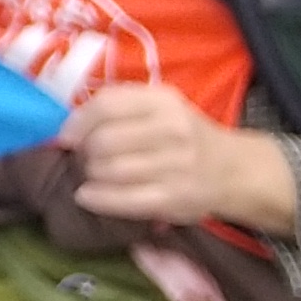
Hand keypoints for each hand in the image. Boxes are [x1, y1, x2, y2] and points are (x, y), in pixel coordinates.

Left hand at [60, 83, 299, 234]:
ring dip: (91, 174)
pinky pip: (123, 199)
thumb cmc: (185, 135)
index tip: (66, 135)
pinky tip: (86, 196)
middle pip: (104, 140)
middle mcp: (171, 130)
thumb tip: (68, 127)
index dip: (78, 121)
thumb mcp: (160, 107)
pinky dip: (97, 198)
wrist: (233, 169)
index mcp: (164, 101)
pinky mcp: (174, 198)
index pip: (107, 104)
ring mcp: (175, 166)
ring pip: (110, 170)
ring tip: (94, 174)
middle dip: (85, 152)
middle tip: (86, 158)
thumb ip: (120, 107)